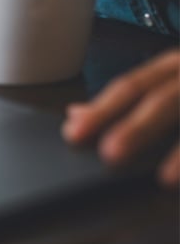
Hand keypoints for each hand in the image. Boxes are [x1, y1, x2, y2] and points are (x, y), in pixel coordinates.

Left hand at [62, 50, 179, 187]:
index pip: (132, 86)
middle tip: (111, 154)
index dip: (102, 109)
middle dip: (138, 127)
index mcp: (175, 65)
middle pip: (165, 99)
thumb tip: (75, 114)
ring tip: (165, 178)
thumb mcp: (169, 81)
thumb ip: (127, 100)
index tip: (74, 133)